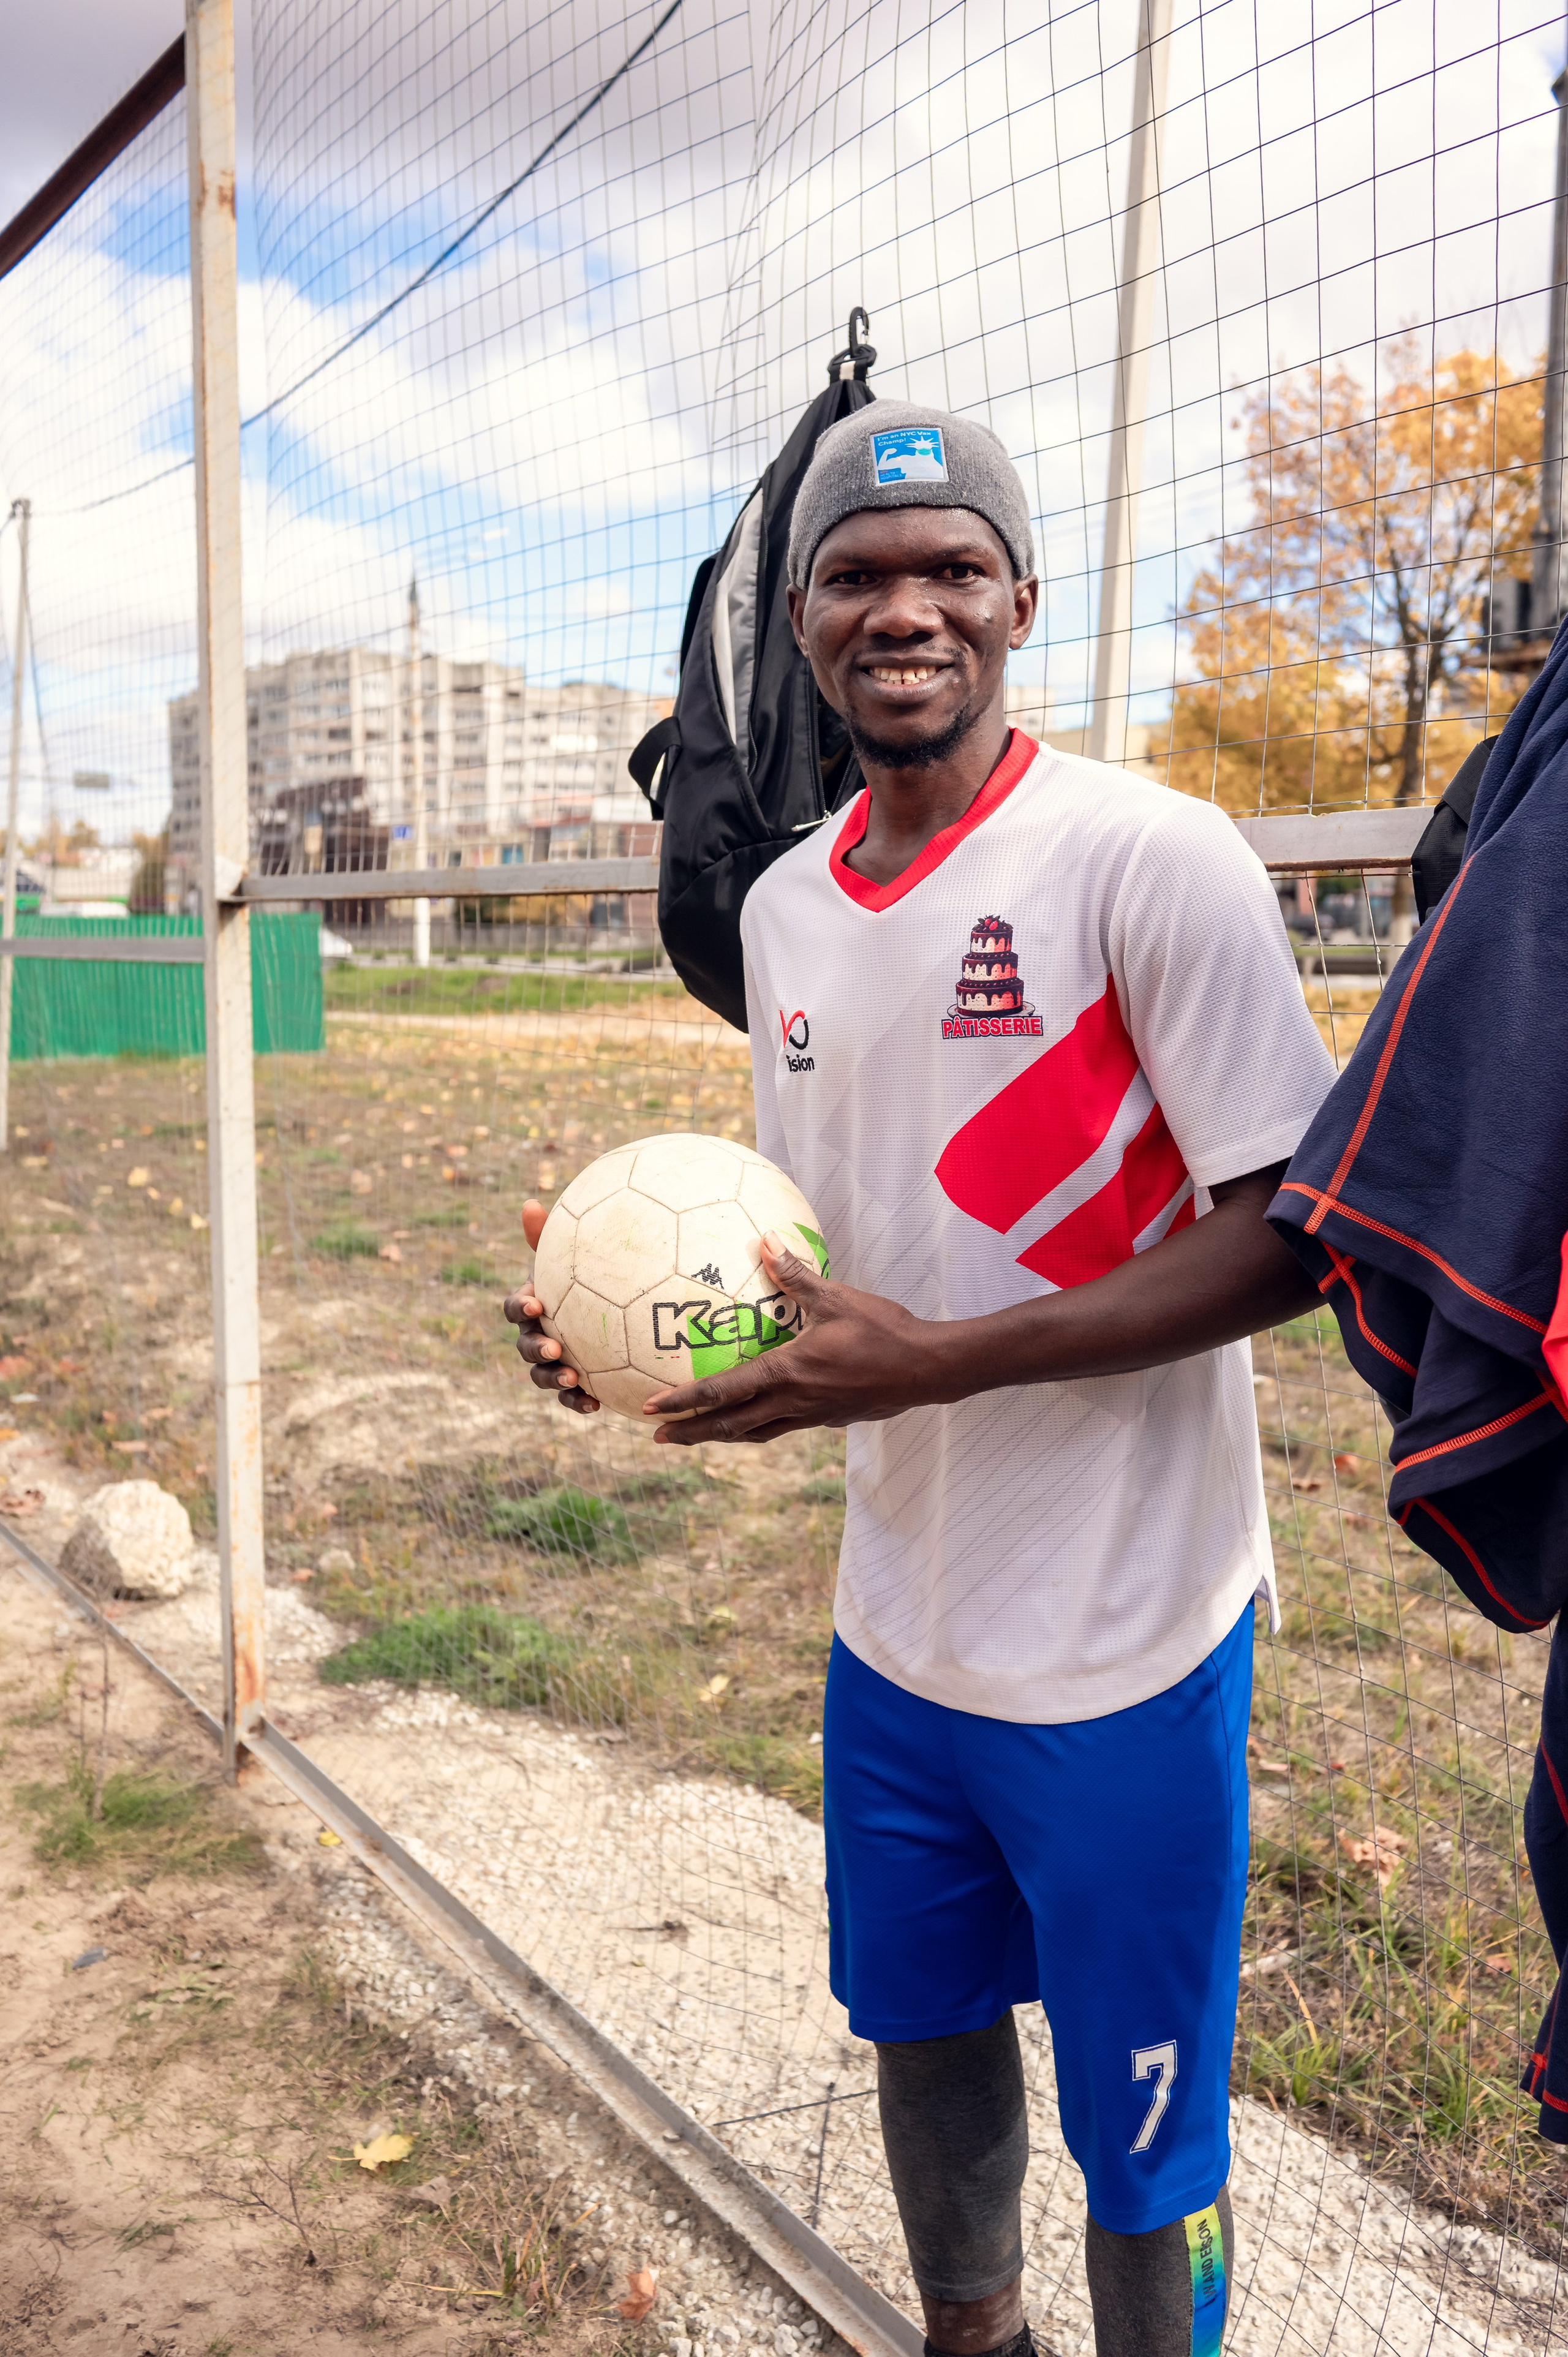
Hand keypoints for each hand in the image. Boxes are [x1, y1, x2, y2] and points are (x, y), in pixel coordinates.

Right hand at [503, 1198, 600, 1414]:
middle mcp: (535, 1336)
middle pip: (524, 1346)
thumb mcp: (570, 1258)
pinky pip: (569, 1396)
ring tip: (573, 1378)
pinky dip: (577, 1401)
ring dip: (553, 1378)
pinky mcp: (571, 1383)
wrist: (611, 1311)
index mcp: (531, 1307)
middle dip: (536, 1348)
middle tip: (554, 1348)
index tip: (536, 1305)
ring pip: (541, 1375)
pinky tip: (596, 1404)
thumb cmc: (586, 1279)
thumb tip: (530, 1205)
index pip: (515, 1307)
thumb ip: (549, 1237)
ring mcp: (551, 1362)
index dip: (520, 1307)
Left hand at [644, 1229, 944, 1444]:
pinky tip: (753, 1421)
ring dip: (721, 1436)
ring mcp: (811, 1417)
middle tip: (658, 1436)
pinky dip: (756, 1429)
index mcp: (787, 1373)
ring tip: (695, 1436)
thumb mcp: (836, 1299)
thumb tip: (767, 1242)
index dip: (685, 1401)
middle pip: (730, 1426)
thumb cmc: (882, 1331)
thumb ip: (797, 1275)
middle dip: (691, 1432)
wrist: (926, 1369)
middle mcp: (793, 1403)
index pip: (724, 1392)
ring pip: (755, 1433)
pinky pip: (781, 1428)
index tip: (652, 1408)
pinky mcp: (828, 1420)